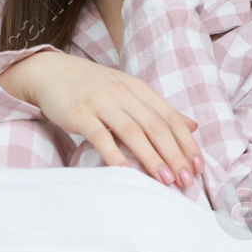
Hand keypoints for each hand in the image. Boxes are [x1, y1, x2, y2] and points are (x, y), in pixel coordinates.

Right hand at [0, 50, 203, 189]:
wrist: (51, 71)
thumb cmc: (93, 86)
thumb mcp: (130, 91)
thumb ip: (159, 109)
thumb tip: (193, 125)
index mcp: (140, 90)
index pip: (171, 118)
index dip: (187, 143)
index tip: (199, 165)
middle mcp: (124, 94)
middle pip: (156, 127)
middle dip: (175, 155)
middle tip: (187, 179)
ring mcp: (102, 103)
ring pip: (133, 133)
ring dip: (152, 158)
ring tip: (165, 180)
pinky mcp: (80, 114)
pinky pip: (100, 137)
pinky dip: (114, 155)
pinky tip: (126, 172)